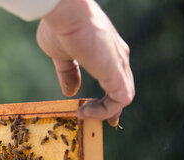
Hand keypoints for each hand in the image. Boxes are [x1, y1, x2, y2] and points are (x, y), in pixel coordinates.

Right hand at [36, 0, 133, 125]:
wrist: (64, 12)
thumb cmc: (60, 26)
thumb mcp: (62, 55)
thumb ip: (68, 74)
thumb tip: (70, 92)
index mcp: (106, 50)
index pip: (115, 77)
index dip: (107, 95)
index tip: (93, 108)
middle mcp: (118, 56)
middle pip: (122, 88)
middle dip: (112, 108)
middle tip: (104, 123)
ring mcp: (118, 64)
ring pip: (122, 96)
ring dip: (105, 111)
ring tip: (84, 115)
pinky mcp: (116, 72)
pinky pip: (120, 100)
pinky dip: (104, 110)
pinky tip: (85, 111)